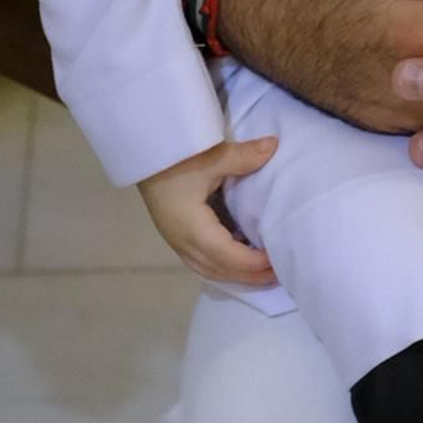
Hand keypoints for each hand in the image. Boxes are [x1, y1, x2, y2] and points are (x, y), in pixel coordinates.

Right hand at [137, 135, 278, 282]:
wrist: (143, 157)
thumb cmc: (175, 160)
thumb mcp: (211, 156)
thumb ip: (243, 156)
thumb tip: (274, 146)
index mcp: (193, 229)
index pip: (227, 256)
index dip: (253, 262)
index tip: (277, 259)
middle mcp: (184, 243)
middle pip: (220, 270)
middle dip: (250, 276)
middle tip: (279, 274)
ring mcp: (178, 243)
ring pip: (210, 270)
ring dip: (237, 275)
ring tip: (264, 273)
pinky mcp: (177, 238)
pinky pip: (202, 264)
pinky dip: (224, 267)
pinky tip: (238, 260)